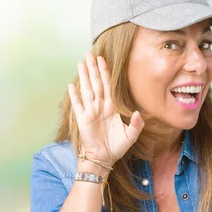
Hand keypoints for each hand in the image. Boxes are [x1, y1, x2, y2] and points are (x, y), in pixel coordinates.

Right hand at [67, 52, 143, 169]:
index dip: (105, 72)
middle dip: (93, 68)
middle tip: (90, 53)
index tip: (103, 59)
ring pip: (87, 90)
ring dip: (84, 76)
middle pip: (96, 83)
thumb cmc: (117, 146)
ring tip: (81, 63)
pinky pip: (78, 105)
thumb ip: (136, 124)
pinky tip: (72, 84)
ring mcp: (90, 112)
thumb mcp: (131, 135)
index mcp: (111, 107)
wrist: (104, 158)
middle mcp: (100, 106)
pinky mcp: (82, 120)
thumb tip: (139, 113)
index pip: (108, 85)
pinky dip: (75, 95)